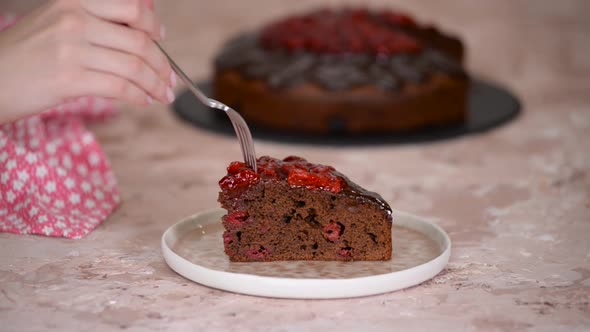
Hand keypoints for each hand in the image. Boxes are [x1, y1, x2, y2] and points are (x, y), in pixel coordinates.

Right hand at [0, 0, 174, 122]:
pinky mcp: (69, 79)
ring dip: (156, 84)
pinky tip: (143, 101)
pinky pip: (120, 87)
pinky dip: (139, 96)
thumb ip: (95, 22)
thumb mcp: (56, 21)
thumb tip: (142, 36)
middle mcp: (75, 19)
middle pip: (140, 41)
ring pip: (134, 66)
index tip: (162, 39)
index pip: (132, 8)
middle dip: (163, 65)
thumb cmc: (25, 54)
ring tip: (162, 94)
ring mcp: (72, 49)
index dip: (154, 25)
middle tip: (169, 79)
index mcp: (75, 1)